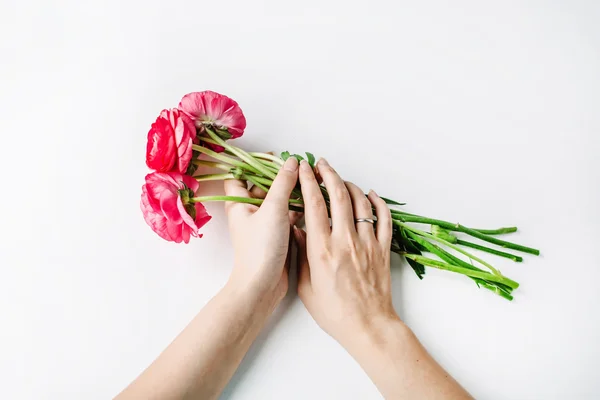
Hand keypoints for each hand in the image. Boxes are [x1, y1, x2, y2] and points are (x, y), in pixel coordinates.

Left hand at [225, 157, 299, 303]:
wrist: (262, 285)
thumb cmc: (260, 248)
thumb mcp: (273, 209)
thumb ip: (283, 183)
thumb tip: (292, 162)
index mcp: (239, 204)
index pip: (240, 176)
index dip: (253, 164)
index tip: (274, 157)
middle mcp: (249, 212)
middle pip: (263, 186)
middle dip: (280, 177)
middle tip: (300, 167)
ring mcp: (264, 224)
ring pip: (278, 201)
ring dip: (292, 192)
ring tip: (310, 181)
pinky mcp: (278, 236)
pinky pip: (288, 216)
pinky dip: (298, 208)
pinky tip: (312, 202)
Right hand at [294, 158, 398, 347]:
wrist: (368, 326)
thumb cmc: (335, 312)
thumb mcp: (305, 286)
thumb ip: (301, 255)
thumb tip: (297, 230)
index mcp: (322, 249)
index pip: (314, 204)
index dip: (308, 181)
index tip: (303, 168)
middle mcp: (345, 241)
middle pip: (338, 195)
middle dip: (328, 174)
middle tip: (320, 163)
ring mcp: (367, 243)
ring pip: (361, 202)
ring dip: (349, 185)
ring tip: (340, 178)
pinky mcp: (382, 249)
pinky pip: (383, 219)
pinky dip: (378, 202)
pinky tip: (371, 194)